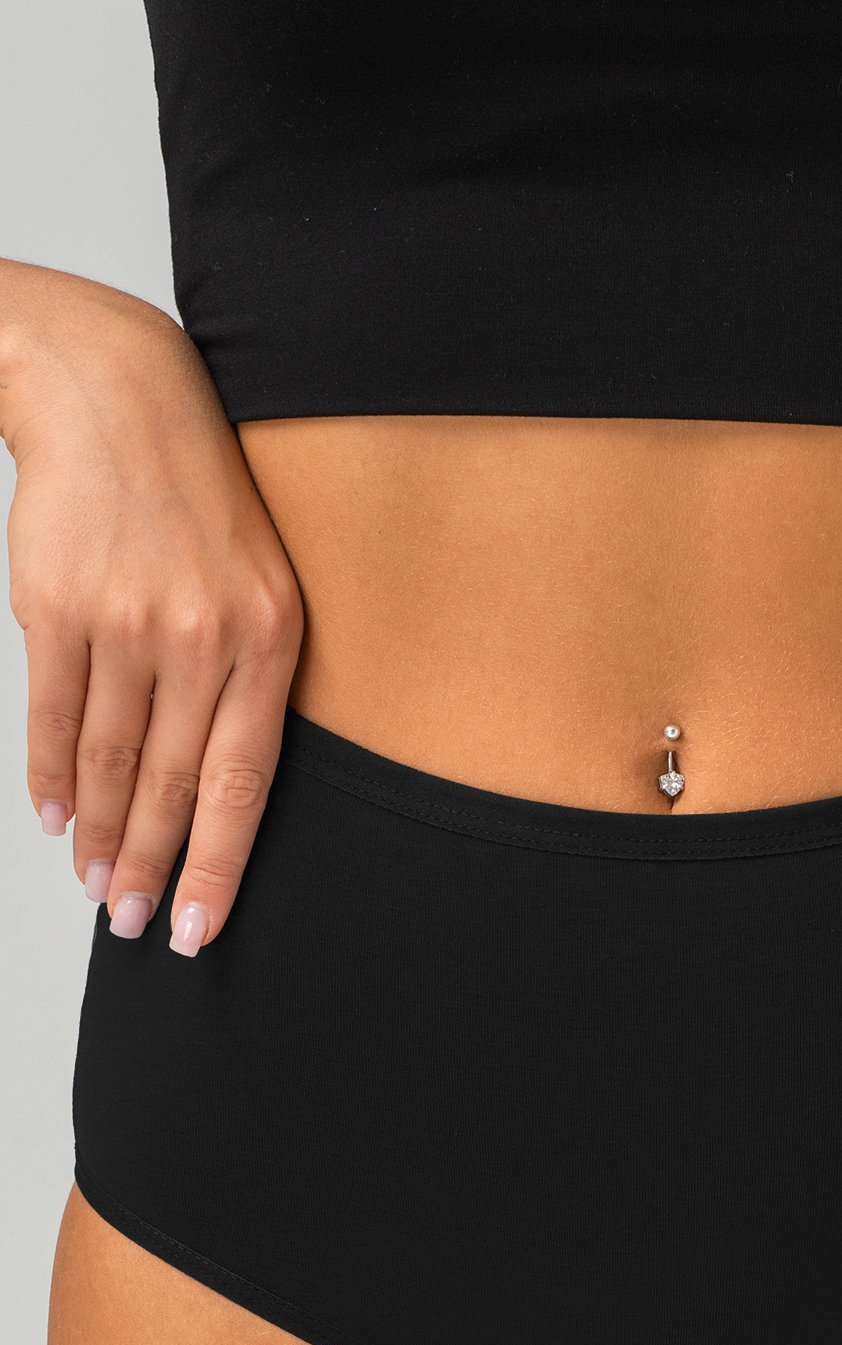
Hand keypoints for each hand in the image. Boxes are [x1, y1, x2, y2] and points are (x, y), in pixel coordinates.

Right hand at [2, 262, 302, 952]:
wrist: (116, 398)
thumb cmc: (197, 505)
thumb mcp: (260, 585)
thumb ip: (249, 681)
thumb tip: (216, 794)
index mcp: (270, 639)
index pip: (243, 783)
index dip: (217, 865)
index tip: (195, 927)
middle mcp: (202, 636)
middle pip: (170, 784)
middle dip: (149, 866)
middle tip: (130, 923)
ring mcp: (127, 621)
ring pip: (107, 759)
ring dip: (97, 833)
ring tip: (94, 883)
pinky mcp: (59, 606)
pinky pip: (52, 716)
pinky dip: (49, 777)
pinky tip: (54, 817)